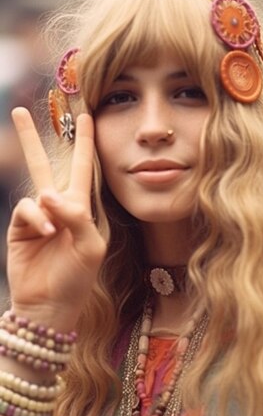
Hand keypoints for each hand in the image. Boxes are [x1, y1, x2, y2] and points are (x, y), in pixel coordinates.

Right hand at [6, 108, 106, 329]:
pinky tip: (46, 235)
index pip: (85, 168)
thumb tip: (47, 193)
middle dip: (32, 138)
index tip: (87, 116)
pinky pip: (27, 209)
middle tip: (19, 110)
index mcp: (82, 209)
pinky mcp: (19, 228)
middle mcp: (58, 207)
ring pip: (33, 184)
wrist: (50, 306)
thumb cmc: (78, 278)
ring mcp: (37, 217)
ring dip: (45, 204)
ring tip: (54, 234)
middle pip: (45, 163)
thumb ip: (76, 216)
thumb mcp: (90, 247)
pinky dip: (37, 219)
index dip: (86, 142)